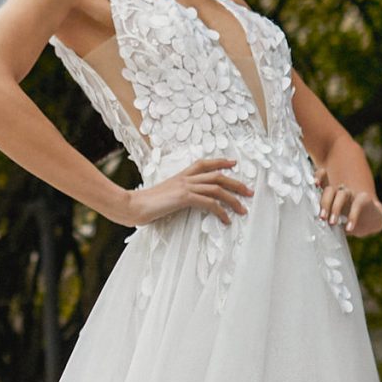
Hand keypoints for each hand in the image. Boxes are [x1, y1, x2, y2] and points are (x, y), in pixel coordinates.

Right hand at [123, 155, 251, 226]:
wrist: (132, 205)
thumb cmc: (143, 204)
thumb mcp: (162, 196)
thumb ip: (174, 195)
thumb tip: (180, 202)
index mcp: (180, 176)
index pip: (204, 164)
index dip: (220, 162)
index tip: (233, 163)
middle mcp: (185, 178)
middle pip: (217, 176)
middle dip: (236, 184)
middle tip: (249, 192)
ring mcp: (185, 186)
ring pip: (217, 188)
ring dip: (233, 199)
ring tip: (243, 209)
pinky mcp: (184, 197)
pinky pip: (209, 203)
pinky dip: (221, 211)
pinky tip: (226, 219)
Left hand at [314, 165, 381, 236]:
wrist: (369, 222)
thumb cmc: (345, 220)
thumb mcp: (332, 218)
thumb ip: (323, 217)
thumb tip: (311, 224)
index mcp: (330, 194)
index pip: (323, 179)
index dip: (318, 177)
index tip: (314, 183)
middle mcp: (340, 191)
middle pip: (330, 189)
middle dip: (324, 203)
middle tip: (322, 217)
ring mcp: (352, 194)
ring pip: (342, 194)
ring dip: (336, 209)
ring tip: (332, 223)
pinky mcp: (364, 198)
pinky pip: (357, 205)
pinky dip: (352, 217)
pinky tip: (349, 228)